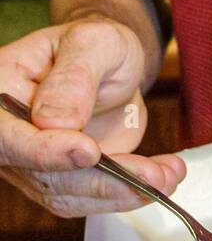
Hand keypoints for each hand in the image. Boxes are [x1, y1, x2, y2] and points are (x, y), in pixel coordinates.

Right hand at [0, 17, 185, 216]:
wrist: (107, 62)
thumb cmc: (94, 46)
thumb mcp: (91, 42)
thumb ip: (73, 75)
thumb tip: (56, 121)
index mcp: (0, 93)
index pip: (8, 136)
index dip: (44, 151)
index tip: (88, 151)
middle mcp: (11, 134)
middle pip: (41, 175)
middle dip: (101, 180)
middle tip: (151, 174)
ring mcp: (34, 162)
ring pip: (68, 195)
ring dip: (121, 192)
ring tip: (167, 175)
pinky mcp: (64, 179)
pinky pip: (89, 198)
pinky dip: (128, 193)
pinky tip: (161, 179)